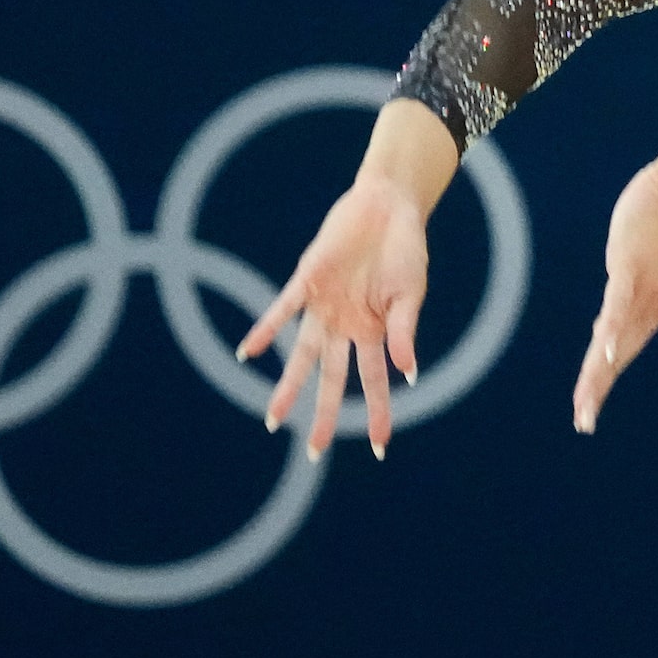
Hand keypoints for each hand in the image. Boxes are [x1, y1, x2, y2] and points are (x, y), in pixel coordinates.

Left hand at [240, 177, 426, 458]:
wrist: (388, 204)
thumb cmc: (406, 250)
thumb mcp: (410, 294)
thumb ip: (404, 332)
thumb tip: (408, 373)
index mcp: (375, 332)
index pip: (375, 382)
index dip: (378, 413)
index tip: (381, 447)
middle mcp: (345, 326)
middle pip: (332, 378)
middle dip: (323, 415)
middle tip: (313, 453)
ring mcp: (324, 306)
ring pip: (302, 354)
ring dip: (289, 385)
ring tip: (272, 418)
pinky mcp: (308, 280)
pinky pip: (282, 310)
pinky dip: (265, 331)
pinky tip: (246, 353)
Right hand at [572, 165, 657, 433]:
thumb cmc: (653, 232)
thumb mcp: (631, 275)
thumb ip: (619, 305)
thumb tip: (600, 333)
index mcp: (648, 312)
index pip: (618, 357)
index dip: (600, 386)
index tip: (585, 417)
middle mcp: (647, 308)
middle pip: (615, 357)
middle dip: (596, 392)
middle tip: (583, 424)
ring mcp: (639, 291)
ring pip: (614, 339)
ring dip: (599, 372)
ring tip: (586, 401)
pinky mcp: (630, 270)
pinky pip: (618, 306)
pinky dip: (611, 332)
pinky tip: (603, 353)